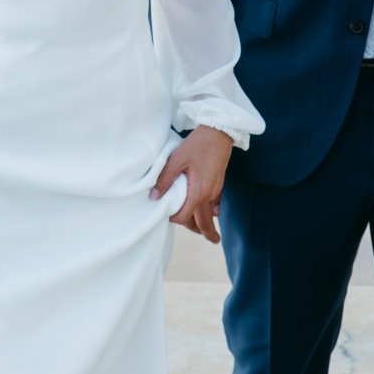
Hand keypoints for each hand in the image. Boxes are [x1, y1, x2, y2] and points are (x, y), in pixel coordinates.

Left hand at [151, 126, 232, 242]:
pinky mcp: (219, 183)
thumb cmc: (198, 144)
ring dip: (206, 221)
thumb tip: (153, 196)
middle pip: (204, 222)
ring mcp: (216, 189)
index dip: (173, 219)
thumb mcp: (176, 159)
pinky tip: (212, 211)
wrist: (219, 131)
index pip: (185, 217)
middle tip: (211, 242)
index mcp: (198, 192)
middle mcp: (209, 195)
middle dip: (205, 233)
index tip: (165, 214)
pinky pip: (216, 202)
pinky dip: (213, 209)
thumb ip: (164, 179)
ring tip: (203, 229)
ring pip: (211, 213)